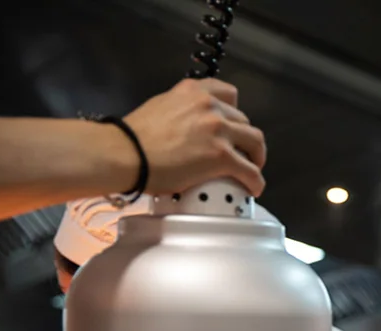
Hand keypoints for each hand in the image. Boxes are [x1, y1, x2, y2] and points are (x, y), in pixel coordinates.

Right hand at [123, 78, 266, 196]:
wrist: (124, 154)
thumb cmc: (133, 136)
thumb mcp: (161, 106)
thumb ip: (182, 110)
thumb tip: (189, 125)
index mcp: (194, 92)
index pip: (228, 93)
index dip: (235, 113)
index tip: (233, 126)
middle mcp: (210, 106)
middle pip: (244, 120)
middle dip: (244, 137)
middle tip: (241, 153)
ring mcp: (218, 130)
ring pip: (255, 142)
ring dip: (256, 156)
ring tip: (250, 169)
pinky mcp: (222, 156)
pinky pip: (250, 170)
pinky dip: (256, 181)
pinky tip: (254, 188)